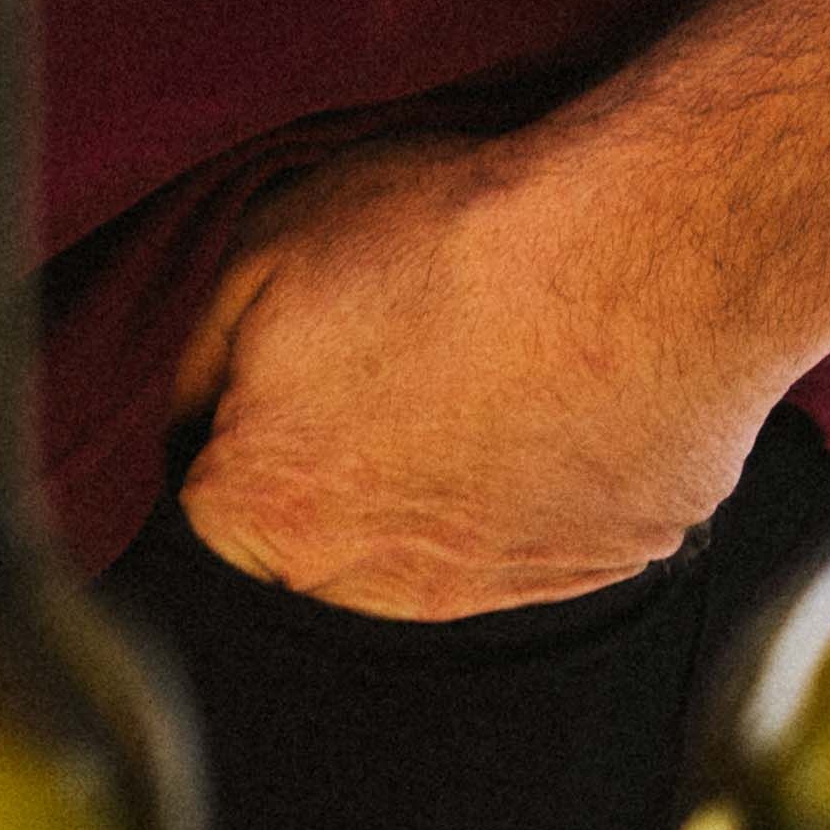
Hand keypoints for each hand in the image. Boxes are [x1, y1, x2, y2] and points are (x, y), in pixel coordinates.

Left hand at [171, 128, 780, 618]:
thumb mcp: (257, 254)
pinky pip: (539, 541)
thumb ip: (199, 365)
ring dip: (431, 488)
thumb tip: (190, 421)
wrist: (638, 252)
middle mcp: (376, 583)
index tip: (278, 381)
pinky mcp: (601, 570)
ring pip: (428, 555)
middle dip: (329, 471)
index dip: (236, 434)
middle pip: (317, 548)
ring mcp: (498, 588)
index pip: (210, 512)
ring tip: (470, 375)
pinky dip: (533, 487)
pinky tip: (546, 401)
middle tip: (380, 371)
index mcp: (271, 512)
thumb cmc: (447, 240)